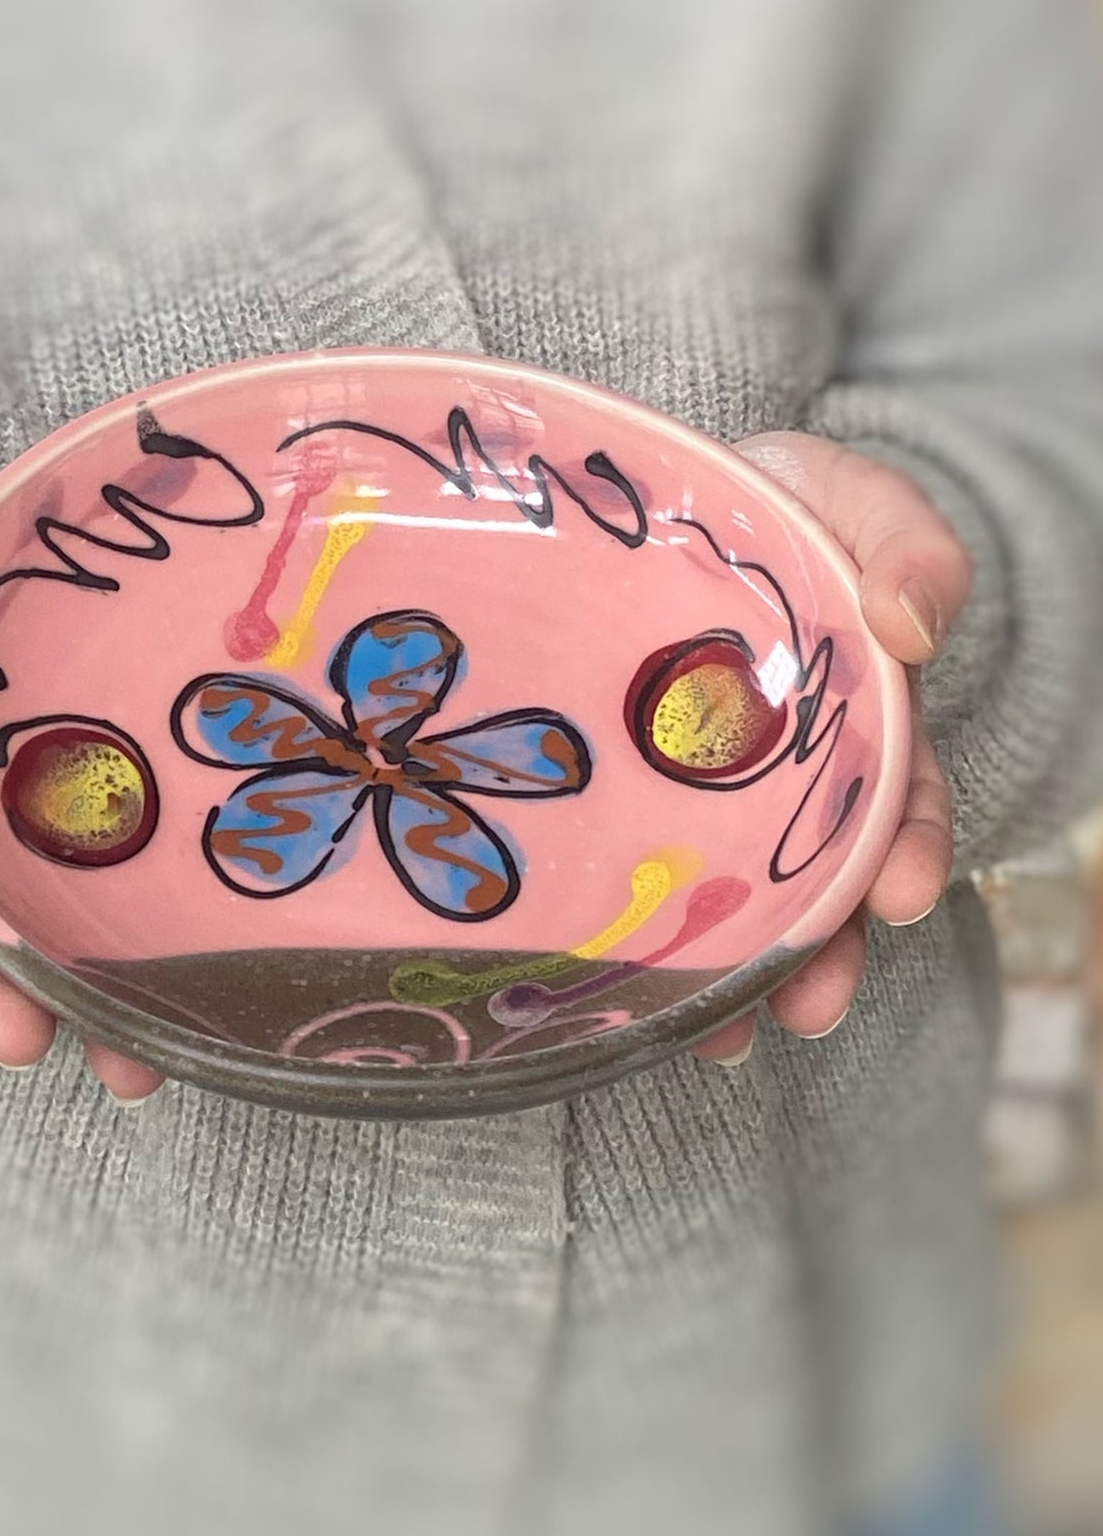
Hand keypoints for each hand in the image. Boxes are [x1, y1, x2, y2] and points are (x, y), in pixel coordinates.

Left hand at [690, 433, 971, 1065]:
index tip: (902, 896)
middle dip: (827, 950)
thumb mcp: (847, 500)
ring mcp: (698, 797)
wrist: (643, 499)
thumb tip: (912, 623)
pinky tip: (627, 1002)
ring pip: (732, 901)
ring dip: (739, 976)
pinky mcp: (622, 804)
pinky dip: (642, 948)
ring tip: (725, 1036)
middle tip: (813, 1003)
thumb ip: (904, 543)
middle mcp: (788, 775)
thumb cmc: (762, 503)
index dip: (912, 850)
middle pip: (821, 878)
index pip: (905, 797)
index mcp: (857, 717)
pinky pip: (634, 884)